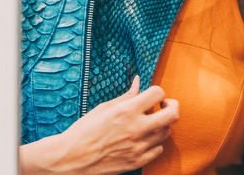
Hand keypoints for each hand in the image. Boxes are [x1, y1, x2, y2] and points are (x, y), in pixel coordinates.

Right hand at [20, 76, 178, 174]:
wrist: (70, 158)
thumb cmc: (84, 131)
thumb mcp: (104, 108)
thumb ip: (126, 96)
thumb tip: (138, 82)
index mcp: (126, 111)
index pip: (158, 93)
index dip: (157, 92)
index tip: (153, 97)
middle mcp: (136, 128)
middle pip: (173, 114)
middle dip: (172, 106)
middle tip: (165, 106)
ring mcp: (138, 146)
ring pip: (166, 132)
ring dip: (162, 125)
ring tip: (150, 123)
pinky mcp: (137, 161)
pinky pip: (159, 149)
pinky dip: (155, 142)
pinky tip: (145, 138)